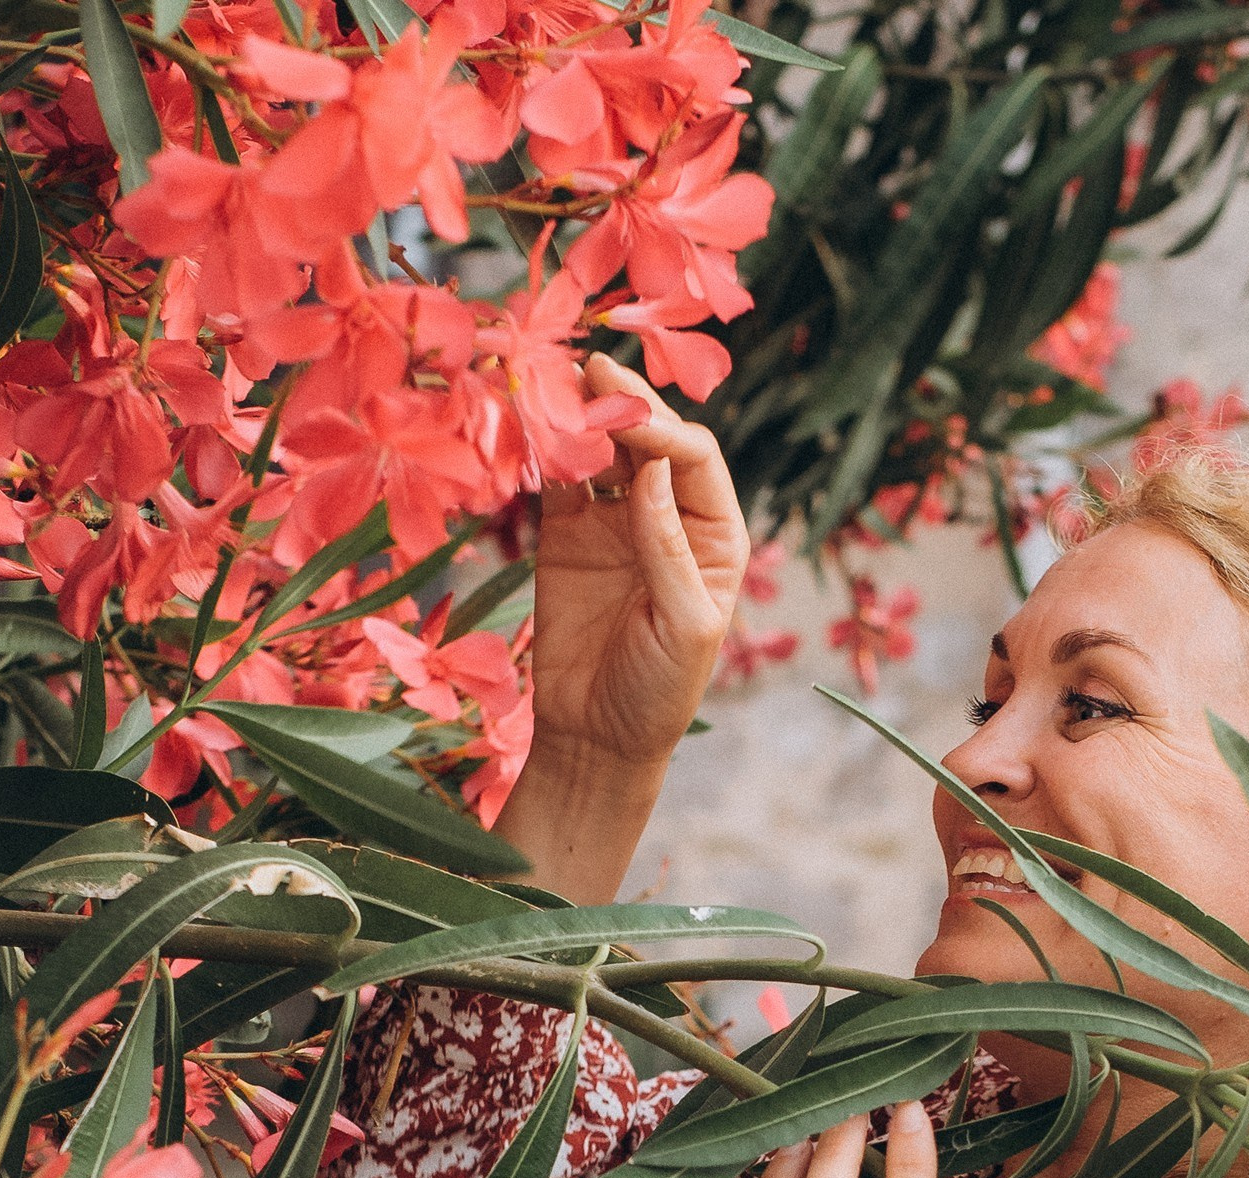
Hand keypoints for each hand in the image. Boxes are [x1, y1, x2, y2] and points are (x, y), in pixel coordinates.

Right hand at [527, 354, 750, 777]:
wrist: (595, 738)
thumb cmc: (658, 693)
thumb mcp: (683, 628)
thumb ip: (669, 550)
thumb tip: (649, 468)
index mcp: (717, 537)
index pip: (694, 459)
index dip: (661, 430)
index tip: (624, 416)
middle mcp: (670, 517)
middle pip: (649, 439)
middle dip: (623, 403)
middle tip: (590, 368)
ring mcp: (615, 521)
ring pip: (602, 449)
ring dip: (582, 414)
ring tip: (555, 382)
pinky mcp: (565, 533)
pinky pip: (558, 478)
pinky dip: (546, 447)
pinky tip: (531, 421)